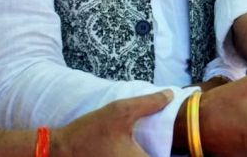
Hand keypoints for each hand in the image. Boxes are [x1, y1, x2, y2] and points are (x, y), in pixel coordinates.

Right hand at [52, 90, 173, 156]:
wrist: (56, 152)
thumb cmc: (89, 132)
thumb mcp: (120, 111)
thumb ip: (149, 103)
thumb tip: (171, 95)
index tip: (190, 149)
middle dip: (167, 153)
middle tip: (176, 146)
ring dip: (155, 153)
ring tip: (159, 146)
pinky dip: (141, 155)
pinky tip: (140, 148)